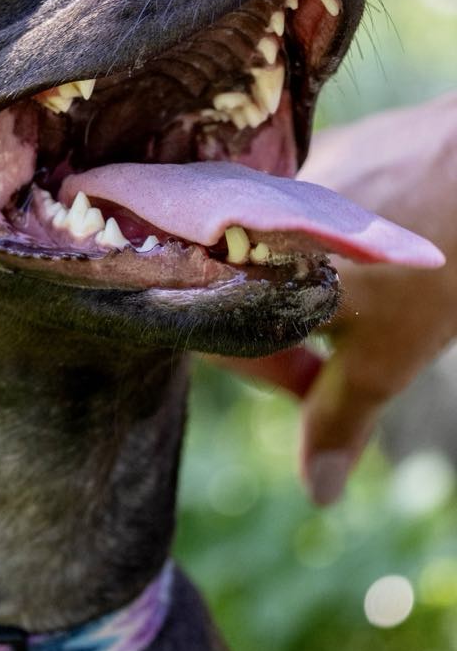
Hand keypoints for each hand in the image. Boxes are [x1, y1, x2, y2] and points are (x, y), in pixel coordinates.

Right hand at [214, 91, 456, 503]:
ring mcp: (279, 187)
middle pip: (238, 295)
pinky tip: (370, 252)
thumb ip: (337, 420)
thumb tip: (315, 492)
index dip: (264, 375)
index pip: (218, 342)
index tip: (314, 384)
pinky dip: (313, 243)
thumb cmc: (433, 273)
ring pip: (264, 252)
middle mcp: (246, 227)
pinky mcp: (315, 158)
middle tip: (342, 342)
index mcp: (250, 279)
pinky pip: (290, 214)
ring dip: (296, 285)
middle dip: (284, 330)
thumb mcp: (384, 360)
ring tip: (365, 294)